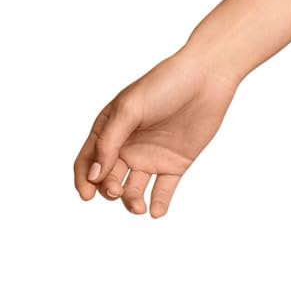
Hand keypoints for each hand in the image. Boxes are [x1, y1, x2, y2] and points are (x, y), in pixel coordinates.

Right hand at [72, 47, 238, 218]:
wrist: (207, 78)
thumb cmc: (164, 85)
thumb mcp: (129, 110)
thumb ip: (109, 142)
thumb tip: (93, 174)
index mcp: (109, 128)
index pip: (88, 160)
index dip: (83, 179)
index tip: (87, 195)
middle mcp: (127, 145)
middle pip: (108, 178)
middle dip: (108, 190)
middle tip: (117, 191)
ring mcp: (151, 156)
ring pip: (133, 189)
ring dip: (131, 201)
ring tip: (138, 207)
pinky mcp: (175, 163)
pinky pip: (163, 189)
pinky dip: (159, 203)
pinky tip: (156, 211)